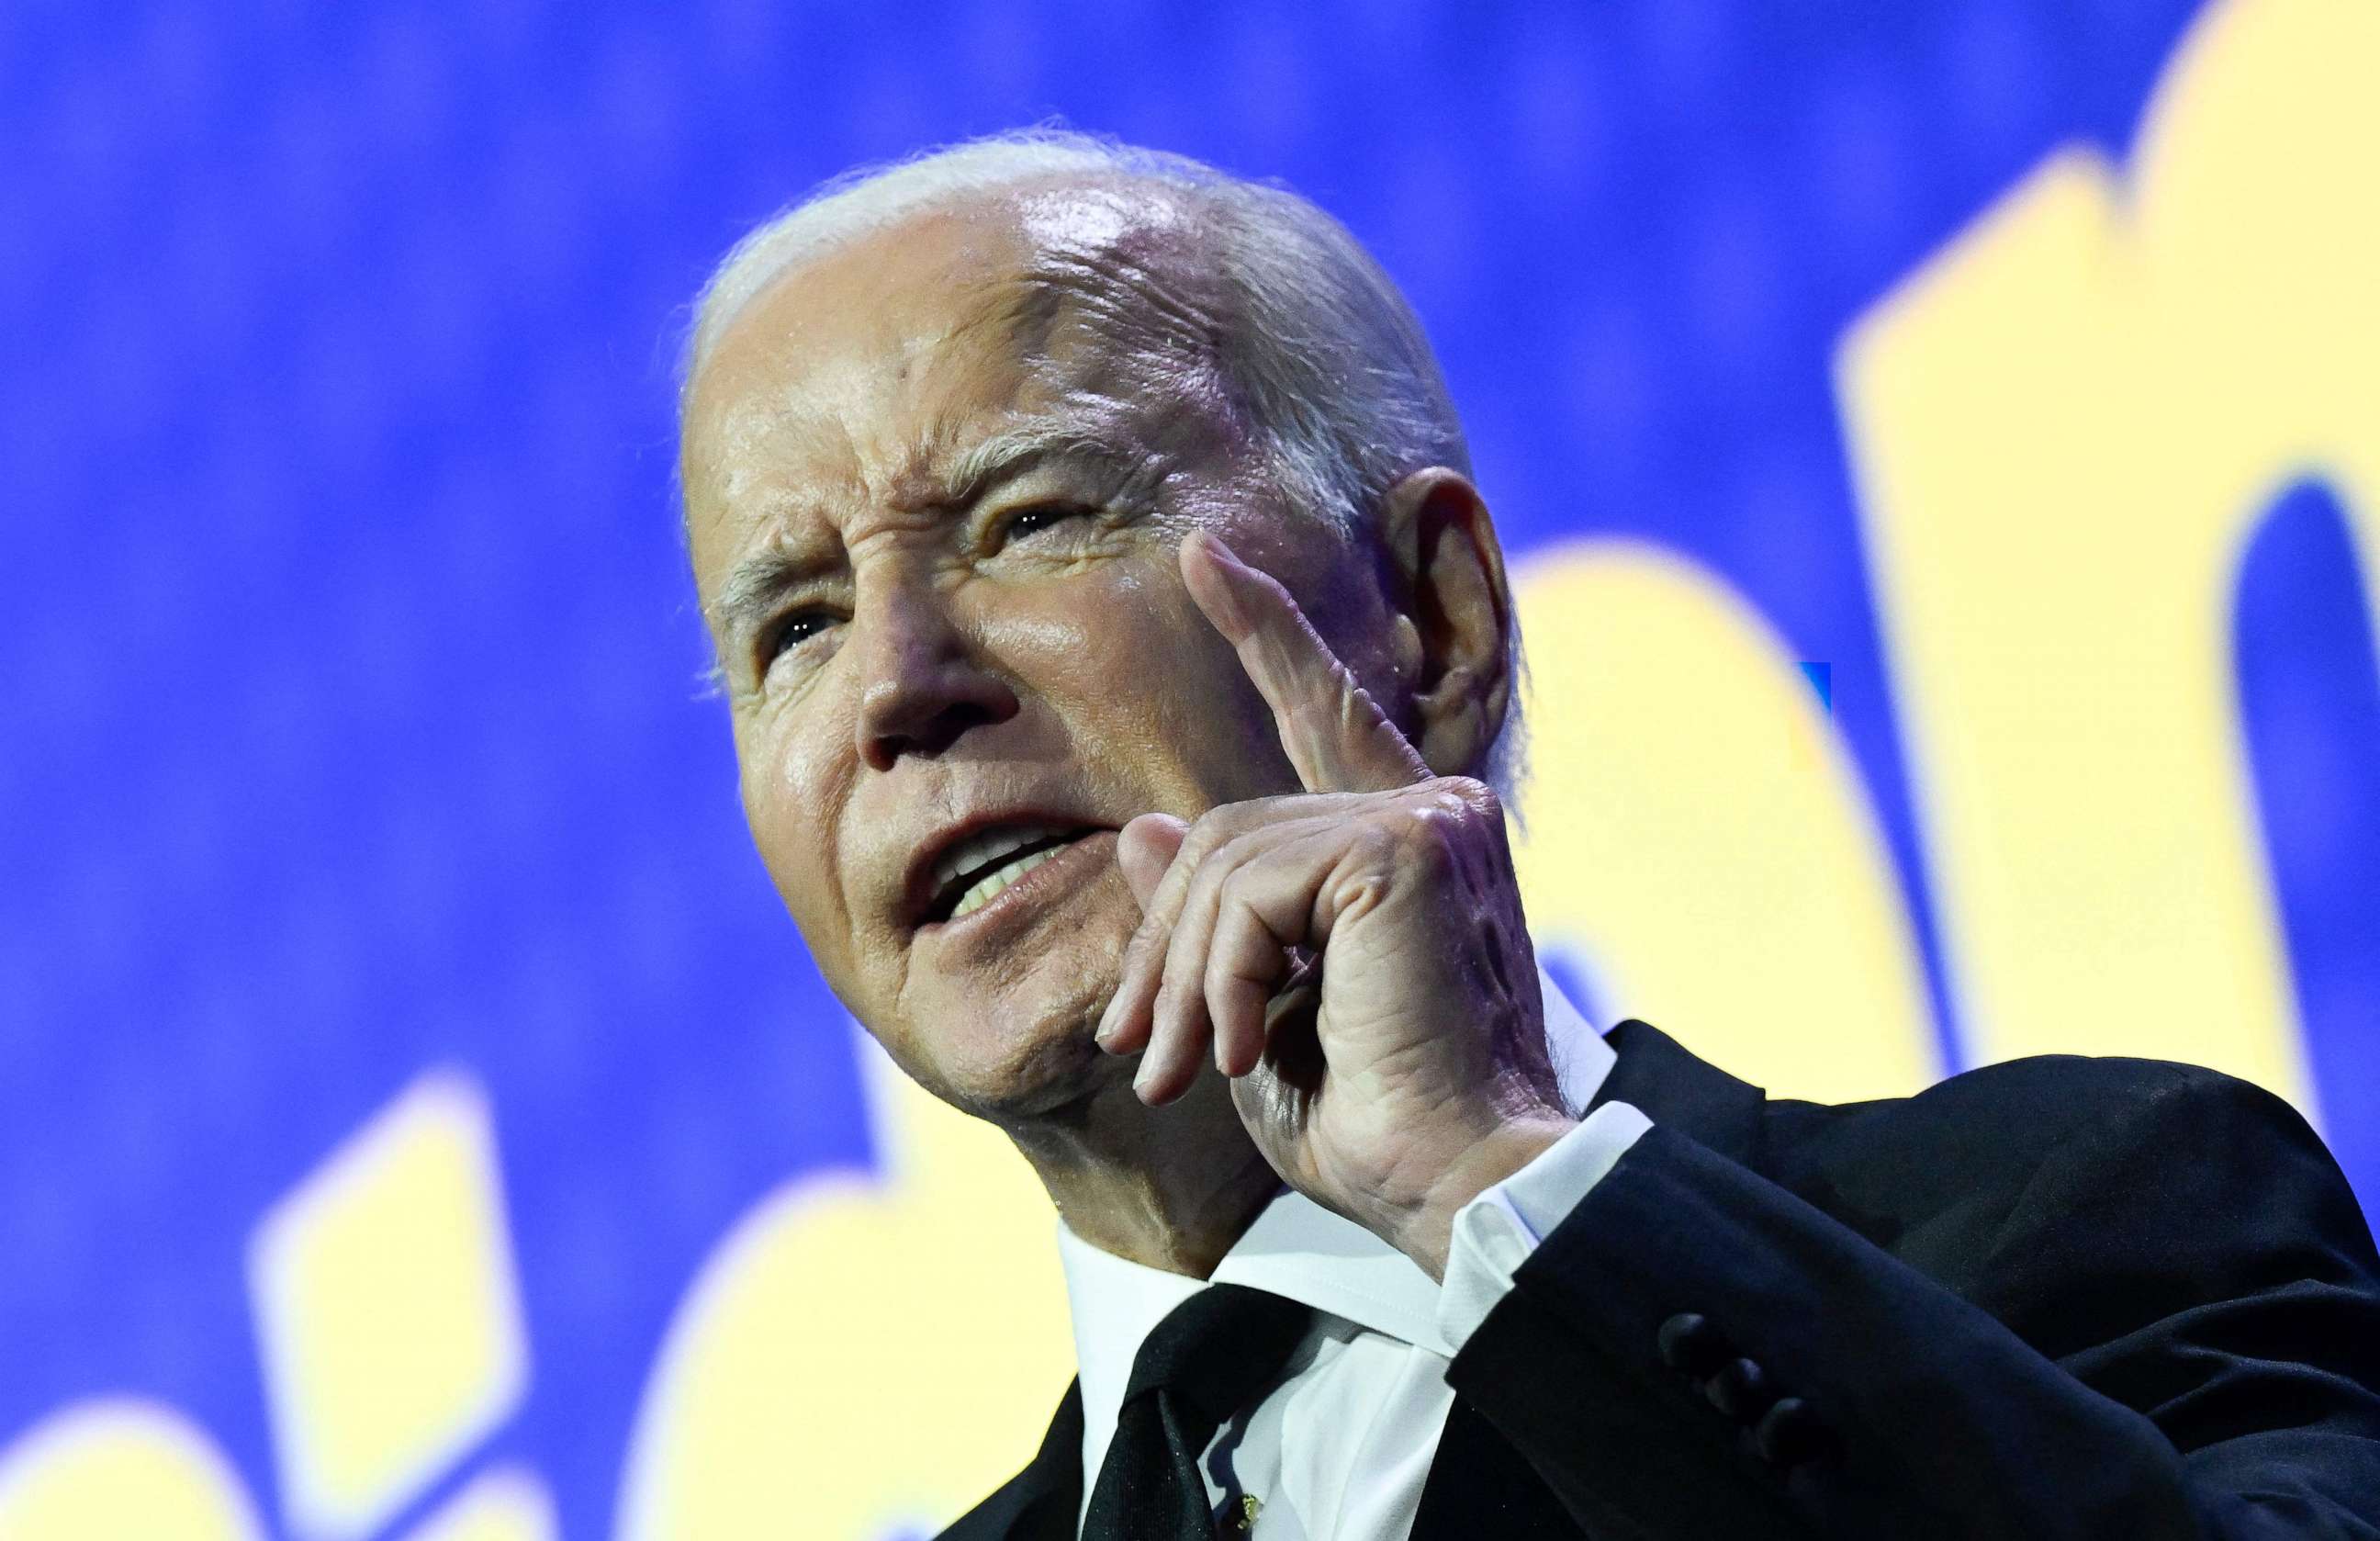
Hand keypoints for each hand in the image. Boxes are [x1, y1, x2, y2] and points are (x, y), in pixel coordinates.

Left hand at [1095, 530, 1576, 1280]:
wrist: (1461, 1190)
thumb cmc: (1377, 1123)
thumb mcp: (1262, 1009)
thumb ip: (1213, 913)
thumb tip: (1142, 827)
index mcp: (1408, 843)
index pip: (1324, 713)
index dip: (1266, 631)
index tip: (1204, 557)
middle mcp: (1432, 810)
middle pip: (1227, 825)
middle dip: (1164, 945)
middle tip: (1139, 1053)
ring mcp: (1426, 818)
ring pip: (1222, 856)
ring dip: (1181, 979)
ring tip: (1179, 1070)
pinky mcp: (1405, 847)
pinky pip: (1248, 890)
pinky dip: (1220, 979)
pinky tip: (1243, 1051)